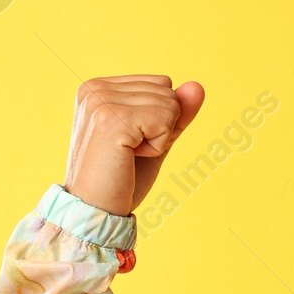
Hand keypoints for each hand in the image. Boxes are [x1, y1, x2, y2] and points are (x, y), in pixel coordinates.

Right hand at [63, 75, 205, 216]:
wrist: (95, 210)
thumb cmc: (122, 177)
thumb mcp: (155, 138)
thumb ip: (176, 112)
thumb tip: (198, 87)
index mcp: (99, 87)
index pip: (161, 83)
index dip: (158, 118)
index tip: (128, 141)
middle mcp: (95, 88)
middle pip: (167, 91)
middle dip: (160, 127)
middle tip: (127, 152)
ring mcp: (101, 102)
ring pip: (170, 105)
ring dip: (159, 138)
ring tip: (126, 155)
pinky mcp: (111, 119)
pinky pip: (165, 122)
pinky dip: (158, 146)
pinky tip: (129, 157)